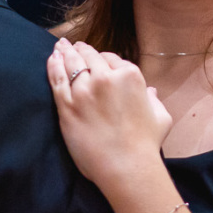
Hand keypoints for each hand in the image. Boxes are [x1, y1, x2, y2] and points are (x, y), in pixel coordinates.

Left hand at [45, 39, 171, 190]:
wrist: (126, 166)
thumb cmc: (146, 144)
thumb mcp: (161, 116)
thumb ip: (153, 99)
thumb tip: (150, 91)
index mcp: (129, 76)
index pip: (111, 58)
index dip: (102, 58)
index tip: (96, 57)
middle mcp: (105, 78)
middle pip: (89, 57)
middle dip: (81, 49)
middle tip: (73, 45)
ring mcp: (83, 91)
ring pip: (71, 64)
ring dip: (65, 52)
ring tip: (59, 45)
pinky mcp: (67, 106)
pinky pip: (57, 80)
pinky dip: (53, 66)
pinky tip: (52, 58)